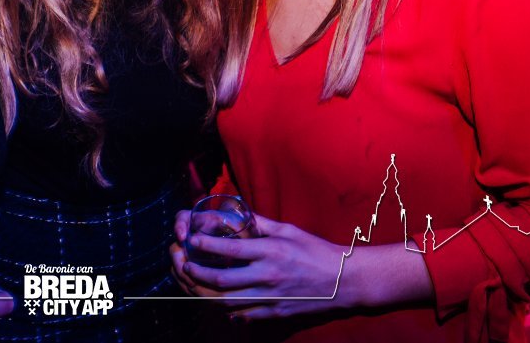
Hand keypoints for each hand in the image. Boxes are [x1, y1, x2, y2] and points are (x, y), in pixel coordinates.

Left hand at [171, 212, 348, 319]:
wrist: (345, 281)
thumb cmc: (317, 252)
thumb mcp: (289, 230)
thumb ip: (260, 224)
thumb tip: (238, 213)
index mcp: (271, 252)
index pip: (230, 249)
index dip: (205, 245)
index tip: (191, 240)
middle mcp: (268, 276)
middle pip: (222, 279)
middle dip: (197, 272)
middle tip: (184, 264)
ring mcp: (271, 298)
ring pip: (227, 301)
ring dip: (205, 292)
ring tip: (193, 282)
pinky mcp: (275, 313)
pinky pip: (243, 315)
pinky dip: (227, 310)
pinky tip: (217, 302)